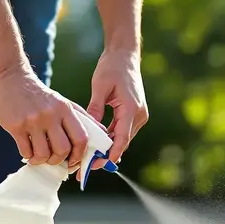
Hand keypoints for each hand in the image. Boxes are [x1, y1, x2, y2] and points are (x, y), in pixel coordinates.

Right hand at [0, 68, 90, 170]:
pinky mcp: (16, 126)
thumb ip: (80, 117)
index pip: (81, 138)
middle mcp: (51, 114)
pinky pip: (26, 151)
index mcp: (65, 109)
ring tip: (38, 156)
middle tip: (53, 160)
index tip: (74, 162)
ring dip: (41, 160)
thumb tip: (102, 133)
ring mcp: (33, 120)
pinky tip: (27, 150)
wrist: (8, 76)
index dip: (80, 155)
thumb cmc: (37, 93)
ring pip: (43, 154)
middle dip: (59, 160)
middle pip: (63, 149)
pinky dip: (28, 156)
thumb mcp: (61, 101)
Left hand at [87, 48, 147, 165]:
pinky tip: (97, 145)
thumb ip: (95, 110)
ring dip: (108, 148)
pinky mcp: (135, 114)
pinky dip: (111, 138)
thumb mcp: (99, 88)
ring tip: (89, 160)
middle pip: (122, 142)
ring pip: (122, 138)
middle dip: (105, 156)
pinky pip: (122, 131)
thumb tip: (88, 130)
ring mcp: (138, 115)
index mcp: (131, 109)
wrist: (125, 55)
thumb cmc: (112, 68)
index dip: (110, 155)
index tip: (96, 166)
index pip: (121, 139)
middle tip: (86, 168)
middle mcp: (138, 115)